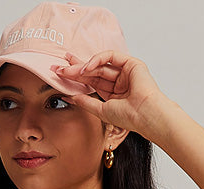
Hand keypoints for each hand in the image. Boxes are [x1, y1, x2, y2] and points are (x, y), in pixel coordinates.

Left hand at [49, 50, 167, 134]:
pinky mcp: (131, 63)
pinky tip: (87, 67)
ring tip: (70, 70)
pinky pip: (110, 56)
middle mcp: (118, 80)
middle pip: (93, 71)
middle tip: (58, 67)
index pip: (91, 81)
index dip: (76, 78)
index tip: (60, 75)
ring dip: (83, 66)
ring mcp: (125, 71)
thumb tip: (69, 97)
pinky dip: (97, 59)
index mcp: (113, 92)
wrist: (145, 115)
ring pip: (100, 64)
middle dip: (75, 68)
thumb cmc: (129, 117)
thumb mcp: (101, 110)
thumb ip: (86, 102)